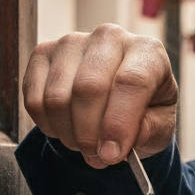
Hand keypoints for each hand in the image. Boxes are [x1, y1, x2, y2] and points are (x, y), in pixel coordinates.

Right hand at [22, 24, 177, 168]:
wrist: (119, 97)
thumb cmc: (145, 110)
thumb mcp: (160, 126)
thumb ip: (149, 132)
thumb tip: (120, 142)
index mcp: (147, 51)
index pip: (131, 81)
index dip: (118, 123)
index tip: (112, 154)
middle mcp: (109, 37)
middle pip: (88, 88)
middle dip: (90, 134)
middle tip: (98, 156)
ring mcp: (72, 42)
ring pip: (57, 98)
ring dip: (69, 134)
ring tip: (86, 144)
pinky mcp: (43, 53)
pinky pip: (34, 100)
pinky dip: (48, 126)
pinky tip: (67, 128)